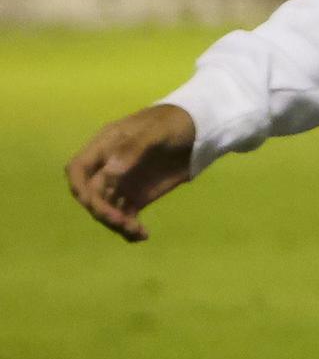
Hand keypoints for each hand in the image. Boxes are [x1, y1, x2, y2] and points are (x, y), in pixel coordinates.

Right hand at [66, 104, 196, 241]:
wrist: (200, 130)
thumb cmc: (175, 122)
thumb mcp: (157, 130)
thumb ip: (133, 149)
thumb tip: (109, 172)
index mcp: (105, 147)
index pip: (78, 169)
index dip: (79, 187)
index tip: (92, 203)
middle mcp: (108, 168)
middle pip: (91, 195)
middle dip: (101, 210)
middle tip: (122, 221)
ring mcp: (122, 184)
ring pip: (106, 209)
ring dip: (116, 223)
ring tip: (138, 232)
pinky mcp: (137, 197)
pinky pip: (126, 216)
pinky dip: (129, 228)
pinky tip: (142, 235)